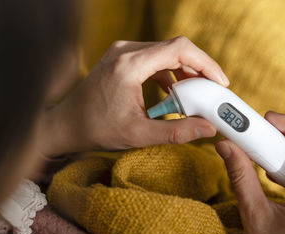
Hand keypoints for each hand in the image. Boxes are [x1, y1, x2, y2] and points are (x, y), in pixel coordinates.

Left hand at [40, 36, 228, 156]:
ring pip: (165, 52)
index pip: (178, 49)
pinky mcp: (122, 58)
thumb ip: (177, 132)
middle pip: (175, 48)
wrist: (65, 125)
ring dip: (183, 72)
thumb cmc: (96, 129)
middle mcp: (126, 50)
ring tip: (194, 96)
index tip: (219, 82)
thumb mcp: (139, 135)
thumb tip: (208, 128)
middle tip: (211, 92)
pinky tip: (173, 93)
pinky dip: (169, 73)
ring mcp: (122, 52)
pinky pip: (154, 59)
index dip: (205, 63)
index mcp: (129, 65)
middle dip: (198, 69)